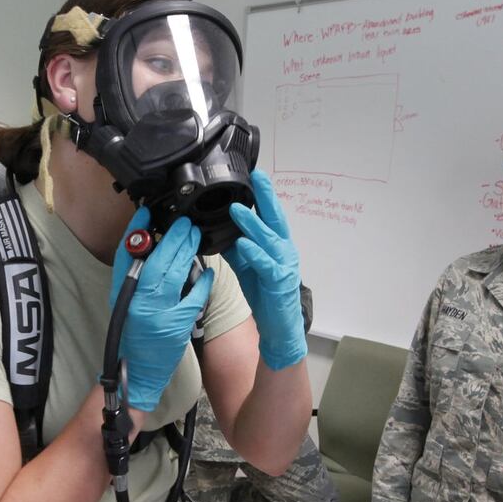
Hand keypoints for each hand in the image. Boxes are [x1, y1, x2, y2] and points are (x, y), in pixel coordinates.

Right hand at [110, 210, 213, 411]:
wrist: (138, 372)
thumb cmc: (132, 334)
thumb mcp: (125, 302)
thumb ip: (134, 277)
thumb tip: (149, 246)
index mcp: (122, 293)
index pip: (126, 255)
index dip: (135, 232)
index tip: (145, 212)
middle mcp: (137, 302)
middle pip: (155, 261)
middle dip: (172, 238)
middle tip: (184, 222)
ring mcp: (158, 315)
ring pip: (173, 275)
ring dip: (186, 252)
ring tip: (194, 235)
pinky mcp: (176, 327)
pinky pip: (192, 299)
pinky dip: (201, 284)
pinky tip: (206, 272)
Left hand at [224, 170, 306, 370]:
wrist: (278, 326)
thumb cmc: (265, 294)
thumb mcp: (246, 265)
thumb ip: (235, 247)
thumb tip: (218, 230)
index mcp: (277, 244)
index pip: (270, 215)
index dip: (264, 195)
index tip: (255, 175)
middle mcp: (284, 250)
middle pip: (276, 219)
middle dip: (267, 197)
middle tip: (257, 177)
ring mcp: (284, 266)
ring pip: (269, 240)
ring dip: (253, 224)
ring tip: (237, 210)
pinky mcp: (279, 282)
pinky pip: (266, 265)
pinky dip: (255, 254)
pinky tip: (244, 245)